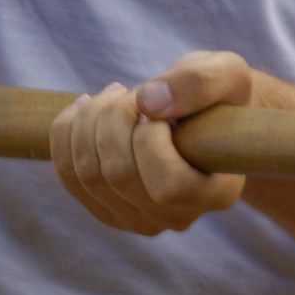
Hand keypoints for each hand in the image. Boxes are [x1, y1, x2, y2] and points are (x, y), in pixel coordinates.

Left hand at [49, 51, 252, 236]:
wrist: (204, 114)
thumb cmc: (221, 94)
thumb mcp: (227, 73)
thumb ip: (199, 82)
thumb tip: (148, 101)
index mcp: (218, 193)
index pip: (169, 186)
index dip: (150, 139)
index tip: (157, 107)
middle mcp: (178, 217)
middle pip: (119, 176)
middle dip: (113, 117)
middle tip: (131, 90)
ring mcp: (140, 220)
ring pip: (89, 175)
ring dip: (89, 120)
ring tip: (114, 94)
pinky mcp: (108, 210)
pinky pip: (69, 176)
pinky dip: (66, 133)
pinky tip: (85, 107)